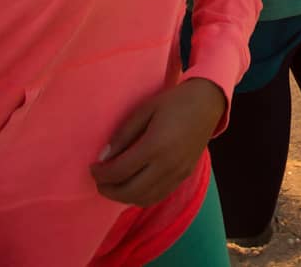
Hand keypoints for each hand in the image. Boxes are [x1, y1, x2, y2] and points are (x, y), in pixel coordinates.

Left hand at [89, 79, 225, 206]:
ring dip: (123, 197)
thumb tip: (103, 157)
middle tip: (98, 181)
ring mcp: (177, 174)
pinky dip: (141, 197)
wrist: (208, 103)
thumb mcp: (145, 110)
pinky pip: (158, 196)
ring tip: (112, 186)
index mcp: (155, 146)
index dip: (101, 173)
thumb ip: (123, 135)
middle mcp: (167, 165)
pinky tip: (132, 187)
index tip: (92, 167)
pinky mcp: (184, 177)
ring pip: (144, 199)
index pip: (120, 171)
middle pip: (130, 191)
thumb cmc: (174, 102)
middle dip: (109, 190)